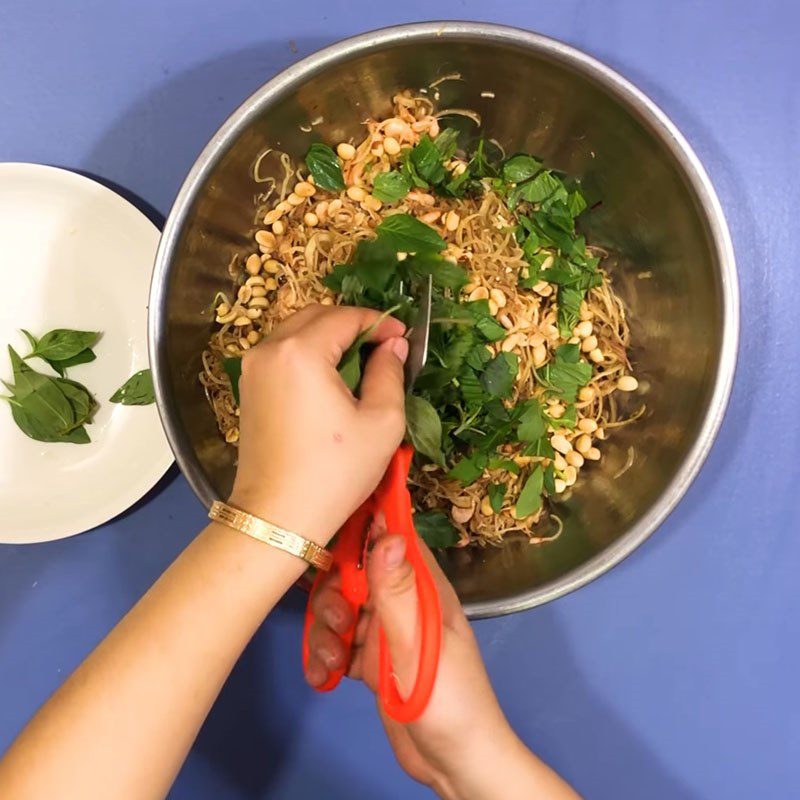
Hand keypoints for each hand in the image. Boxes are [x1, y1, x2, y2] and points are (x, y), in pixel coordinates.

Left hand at [229, 305, 408, 544]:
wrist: (278, 517)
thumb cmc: (335, 472)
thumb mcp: (381, 422)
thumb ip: (390, 373)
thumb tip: (393, 346)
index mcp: (301, 351)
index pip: (345, 317)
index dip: (380, 322)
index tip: (404, 337)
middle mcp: (269, 350)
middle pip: (316, 315)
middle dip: (353, 324)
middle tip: (384, 347)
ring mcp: (253, 369)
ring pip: (296, 332)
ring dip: (330, 338)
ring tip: (361, 363)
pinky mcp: (249, 389)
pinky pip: (282, 354)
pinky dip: (309, 354)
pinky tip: (332, 381)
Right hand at [304, 518, 578, 799]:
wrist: (455, 764)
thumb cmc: (447, 701)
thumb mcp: (418, 644)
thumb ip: (399, 591)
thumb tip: (388, 534)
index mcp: (424, 589)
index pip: (393, 537)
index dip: (362, 529)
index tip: (329, 537)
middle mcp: (404, 602)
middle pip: (354, 573)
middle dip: (333, 594)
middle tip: (337, 624)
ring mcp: (386, 631)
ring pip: (340, 608)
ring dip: (325, 630)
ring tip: (330, 661)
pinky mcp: (372, 659)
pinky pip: (338, 643)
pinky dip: (324, 656)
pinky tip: (323, 677)